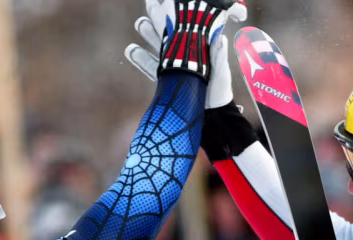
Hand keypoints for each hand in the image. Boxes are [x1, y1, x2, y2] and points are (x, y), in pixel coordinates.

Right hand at [128, 0, 245, 83]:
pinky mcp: (164, 79)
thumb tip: (220, 38)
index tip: (168, 2)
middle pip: (168, 32)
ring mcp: (172, 65)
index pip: (185, 27)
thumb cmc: (219, 92)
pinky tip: (131, 49)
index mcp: (197, 48)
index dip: (177, 14)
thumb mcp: (220, 73)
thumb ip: (218, 56)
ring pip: (157, 46)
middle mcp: (183, 54)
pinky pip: (150, 67)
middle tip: (149, 4)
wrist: (211, 115)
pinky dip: (140, 58)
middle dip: (158, 17)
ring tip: (140, 23)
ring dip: (148, 34)